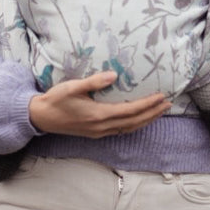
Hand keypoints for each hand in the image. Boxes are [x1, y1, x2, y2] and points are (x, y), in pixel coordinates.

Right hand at [29, 71, 169, 137]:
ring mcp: (100, 132)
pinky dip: (135, 125)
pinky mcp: (96, 133)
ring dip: (147, 120)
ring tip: (160, 111)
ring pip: (130, 128)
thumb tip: (114, 75)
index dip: (148, 104)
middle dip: (153, 113)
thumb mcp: (72, 87)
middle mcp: (102, 127)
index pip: (131, 110)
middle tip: (168, 103)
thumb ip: (94, 82)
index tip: (161, 96)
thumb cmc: (56, 100)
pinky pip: (122, 131)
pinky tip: (140, 120)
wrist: (41, 117)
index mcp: (99, 115)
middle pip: (135, 122)